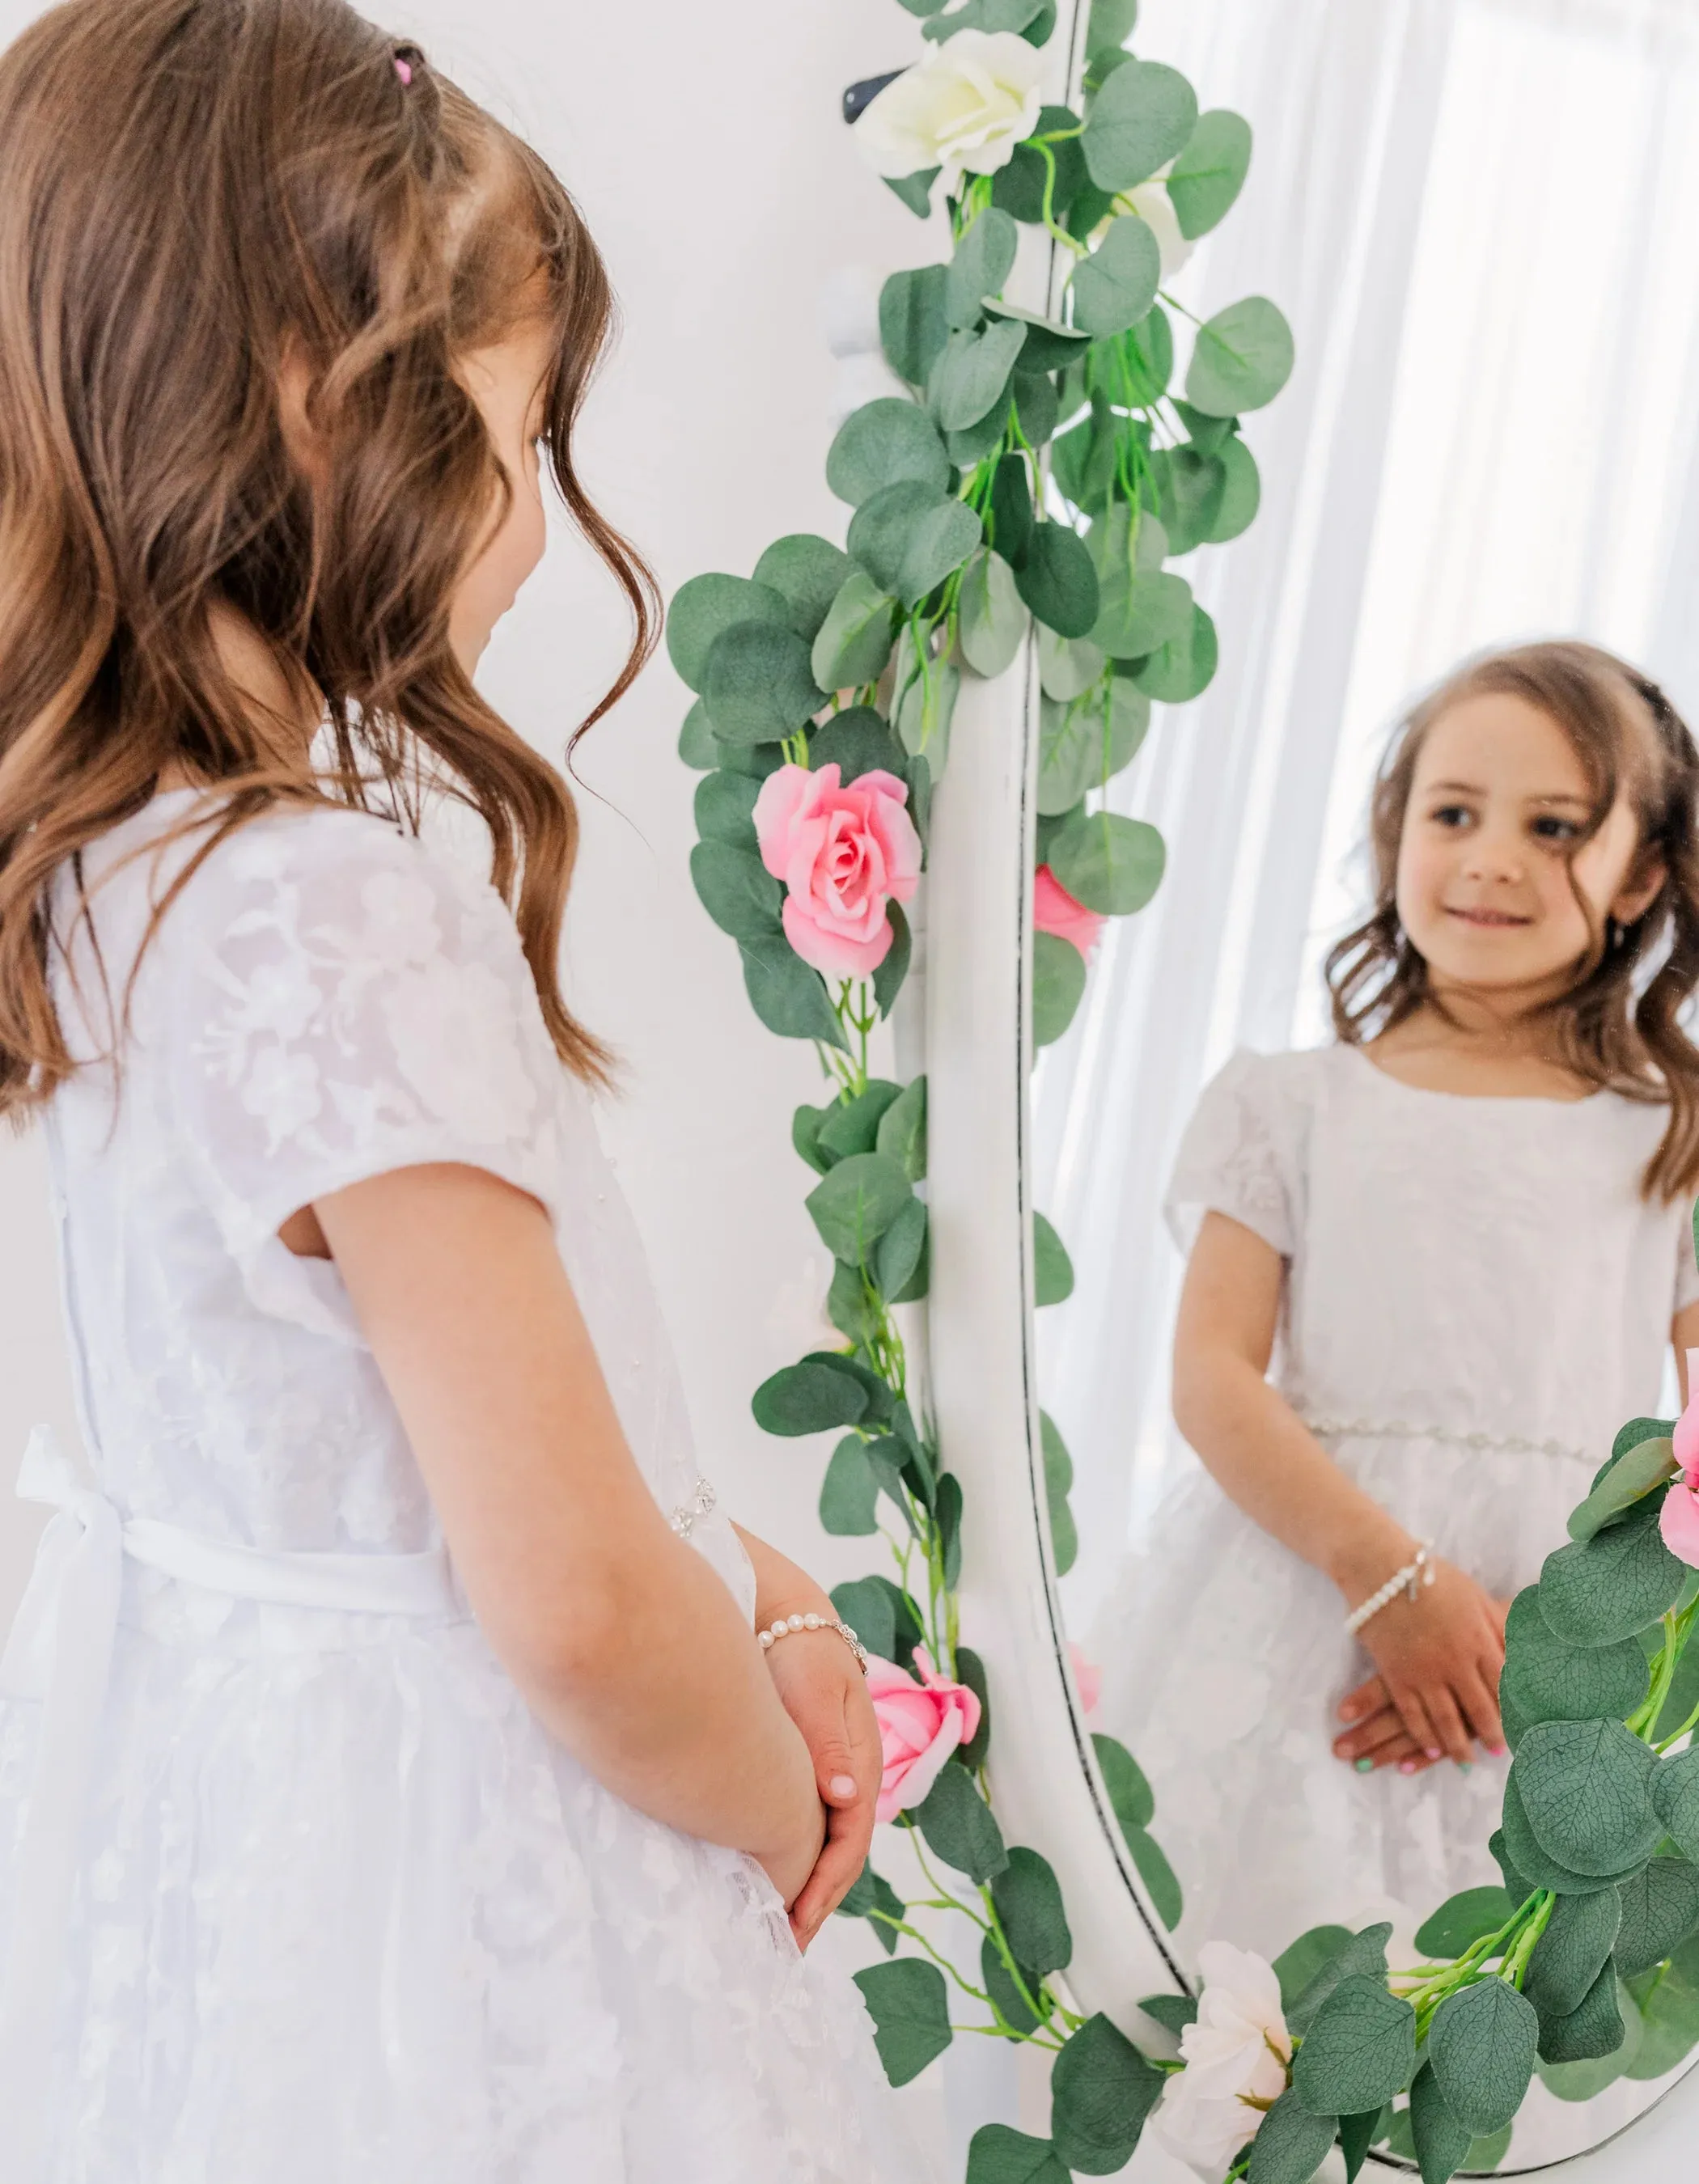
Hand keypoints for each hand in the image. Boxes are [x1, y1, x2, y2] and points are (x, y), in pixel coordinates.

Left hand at [761, 1618, 883, 1948]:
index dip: (827, 1884)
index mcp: (860, 1763)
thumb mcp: (818, 1692)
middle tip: (786, 1946)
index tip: (799, 1920)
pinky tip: (769, 1881)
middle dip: (817, 1903)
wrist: (786, 1618)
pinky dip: (794, 1862)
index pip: (851, 1839)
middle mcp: (849, 1777)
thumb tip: (844, 1799)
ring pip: (824, 1846)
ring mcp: (830, 1778)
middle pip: (841, 1854)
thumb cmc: (801, 1652)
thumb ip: (830, 1743)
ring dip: (807, 1889)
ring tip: (779, 1930)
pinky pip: (807, 1829)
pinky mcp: (806, 1773)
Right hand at [1333, 1560, 1508, 1770]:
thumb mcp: (1476, 1597)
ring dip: (1457, 1745)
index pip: (1503, 1687)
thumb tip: (1521, 1652)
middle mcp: (1455, 1662)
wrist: (1380, 1570)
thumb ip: (1498, 1627)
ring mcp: (1424, 1672)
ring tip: (1466, 1761)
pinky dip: (1423, 1735)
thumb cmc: (1433, 1578)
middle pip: (1478, 1709)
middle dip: (1490, 1735)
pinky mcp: (1395, 1676)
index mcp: (1479, 1640)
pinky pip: (1412, 1714)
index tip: (1522, 1728)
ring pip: (1445, 1720)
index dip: (1514, 1710)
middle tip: (1498, 1752)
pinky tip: (1431, 1748)